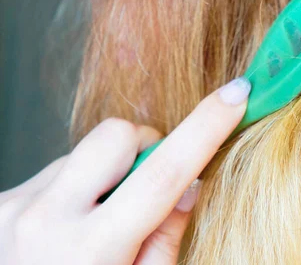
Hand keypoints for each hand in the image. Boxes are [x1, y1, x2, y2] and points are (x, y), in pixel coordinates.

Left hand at [0, 77, 250, 264]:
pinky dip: (76, 187)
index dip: (207, 128)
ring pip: (86, 151)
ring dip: (106, 173)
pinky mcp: (1, 201)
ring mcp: (15, 206)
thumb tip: (190, 182)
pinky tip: (69, 225)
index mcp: (90, 252)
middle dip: (144, 146)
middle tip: (148, 187)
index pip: (165, 174)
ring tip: (97, 220)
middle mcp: (44, 220)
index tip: (235, 95)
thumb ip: (167, 238)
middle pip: (117, 134)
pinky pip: (57, 169)